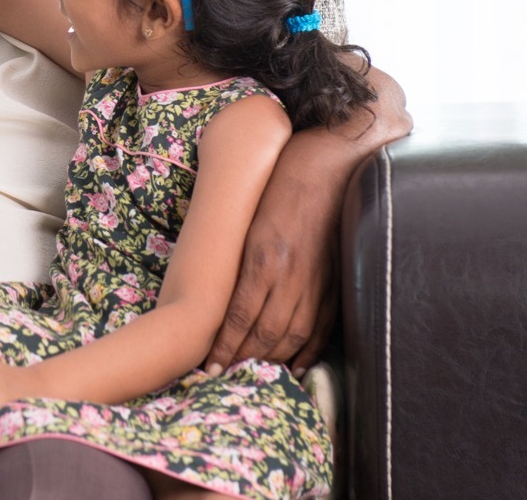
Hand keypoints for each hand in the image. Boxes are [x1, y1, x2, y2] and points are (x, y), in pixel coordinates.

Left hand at [203, 162, 338, 377]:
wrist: (326, 168)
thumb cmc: (277, 188)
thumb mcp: (245, 220)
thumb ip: (234, 257)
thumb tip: (211, 289)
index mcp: (262, 259)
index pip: (239, 316)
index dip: (224, 346)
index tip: (209, 365)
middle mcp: (290, 276)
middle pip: (265, 332)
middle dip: (242, 358)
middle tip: (222, 375)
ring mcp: (317, 282)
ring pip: (293, 335)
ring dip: (270, 359)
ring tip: (250, 372)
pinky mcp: (335, 282)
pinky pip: (321, 326)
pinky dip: (307, 350)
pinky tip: (292, 366)